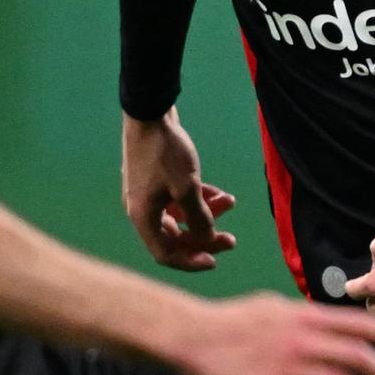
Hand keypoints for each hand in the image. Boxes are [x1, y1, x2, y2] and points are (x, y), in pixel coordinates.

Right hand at [120, 109, 237, 271]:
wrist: (150, 114)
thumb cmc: (166, 152)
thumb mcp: (188, 188)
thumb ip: (199, 218)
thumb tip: (207, 238)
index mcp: (142, 217)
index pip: (165, 253)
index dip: (190, 261)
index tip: (215, 260)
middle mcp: (142, 210)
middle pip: (175, 237)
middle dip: (205, 238)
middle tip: (232, 239)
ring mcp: (149, 195)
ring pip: (181, 216)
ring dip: (207, 214)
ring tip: (231, 204)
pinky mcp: (157, 181)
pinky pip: (180, 199)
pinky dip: (201, 199)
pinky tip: (223, 194)